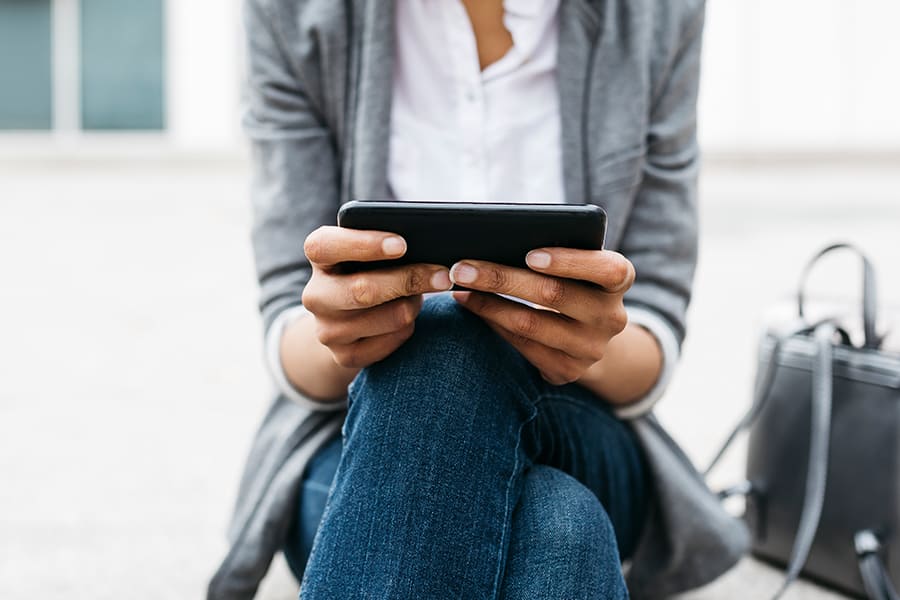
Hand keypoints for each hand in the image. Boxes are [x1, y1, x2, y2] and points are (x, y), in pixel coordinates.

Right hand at [301, 226, 451, 368]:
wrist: (349, 316)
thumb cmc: (370, 268)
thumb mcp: (370, 249)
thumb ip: (387, 243)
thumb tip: (428, 246)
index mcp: (318, 256)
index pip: (326, 246)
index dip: (364, 245)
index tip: (401, 245)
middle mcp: (315, 295)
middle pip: (364, 290)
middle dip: (409, 280)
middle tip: (443, 275)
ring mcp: (327, 330)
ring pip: (389, 318)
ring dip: (413, 305)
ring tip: (418, 296)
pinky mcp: (344, 356)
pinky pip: (392, 341)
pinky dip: (409, 327)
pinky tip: (409, 318)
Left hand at [450, 249, 634, 384]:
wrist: (589, 334)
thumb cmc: (573, 281)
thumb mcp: (578, 264)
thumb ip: (557, 251)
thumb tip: (497, 240)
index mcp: (620, 279)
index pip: (607, 269)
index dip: (570, 262)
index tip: (531, 254)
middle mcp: (612, 317)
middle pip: (554, 295)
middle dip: (502, 278)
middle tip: (462, 267)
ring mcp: (591, 349)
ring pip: (530, 324)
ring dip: (487, 304)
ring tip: (459, 287)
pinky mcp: (567, 370)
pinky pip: (521, 344)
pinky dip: (492, 322)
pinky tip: (471, 306)